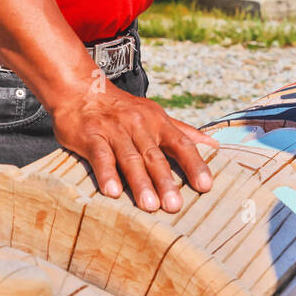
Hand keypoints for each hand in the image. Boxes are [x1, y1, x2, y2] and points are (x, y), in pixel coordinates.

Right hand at [48, 81, 217, 213]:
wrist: (81, 90)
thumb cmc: (122, 109)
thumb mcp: (155, 114)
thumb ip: (183, 131)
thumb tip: (214, 145)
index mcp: (158, 122)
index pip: (181, 144)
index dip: (194, 164)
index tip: (205, 186)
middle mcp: (138, 125)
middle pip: (155, 155)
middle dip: (165, 181)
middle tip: (175, 206)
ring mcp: (114, 130)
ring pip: (130, 158)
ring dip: (140, 182)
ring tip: (149, 205)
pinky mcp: (91, 136)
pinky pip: (101, 156)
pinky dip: (107, 173)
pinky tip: (112, 191)